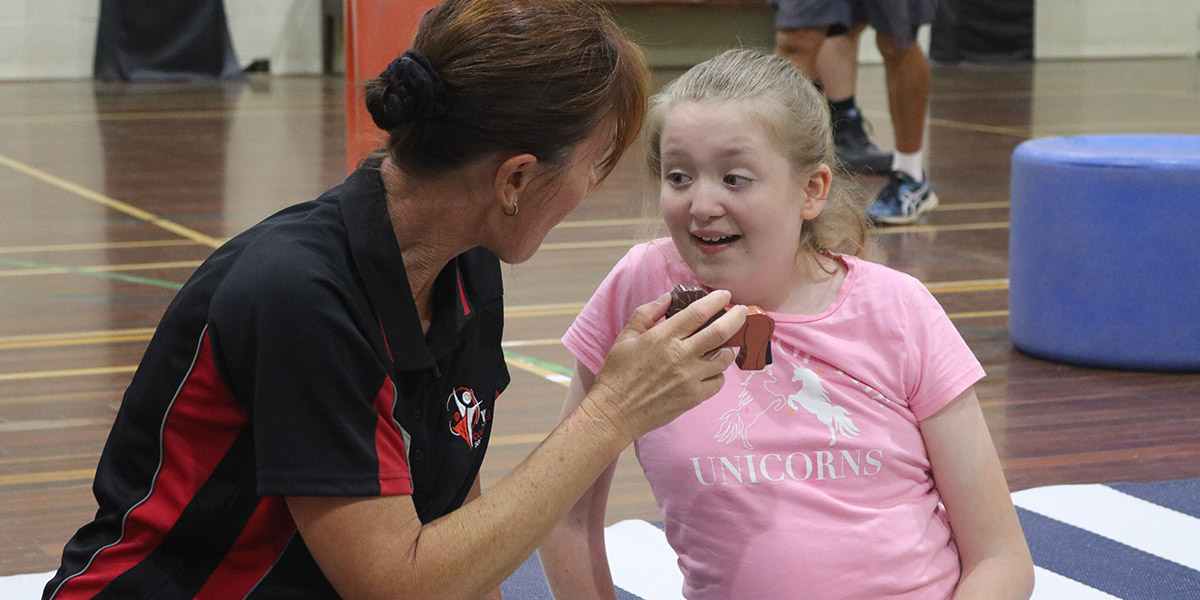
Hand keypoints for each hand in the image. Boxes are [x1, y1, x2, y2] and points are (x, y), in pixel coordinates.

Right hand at [583, 289, 744, 443]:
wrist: (614, 412)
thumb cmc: (617, 373)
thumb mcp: (626, 336)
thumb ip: (647, 313)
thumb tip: (669, 297)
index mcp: (663, 337)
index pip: (698, 313)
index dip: (716, 301)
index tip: (725, 295)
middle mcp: (680, 356)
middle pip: (720, 332)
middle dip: (736, 318)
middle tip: (742, 312)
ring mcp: (689, 378)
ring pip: (723, 358)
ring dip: (727, 348)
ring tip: (723, 344)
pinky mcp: (693, 397)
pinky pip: (718, 382)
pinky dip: (718, 373)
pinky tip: (710, 369)